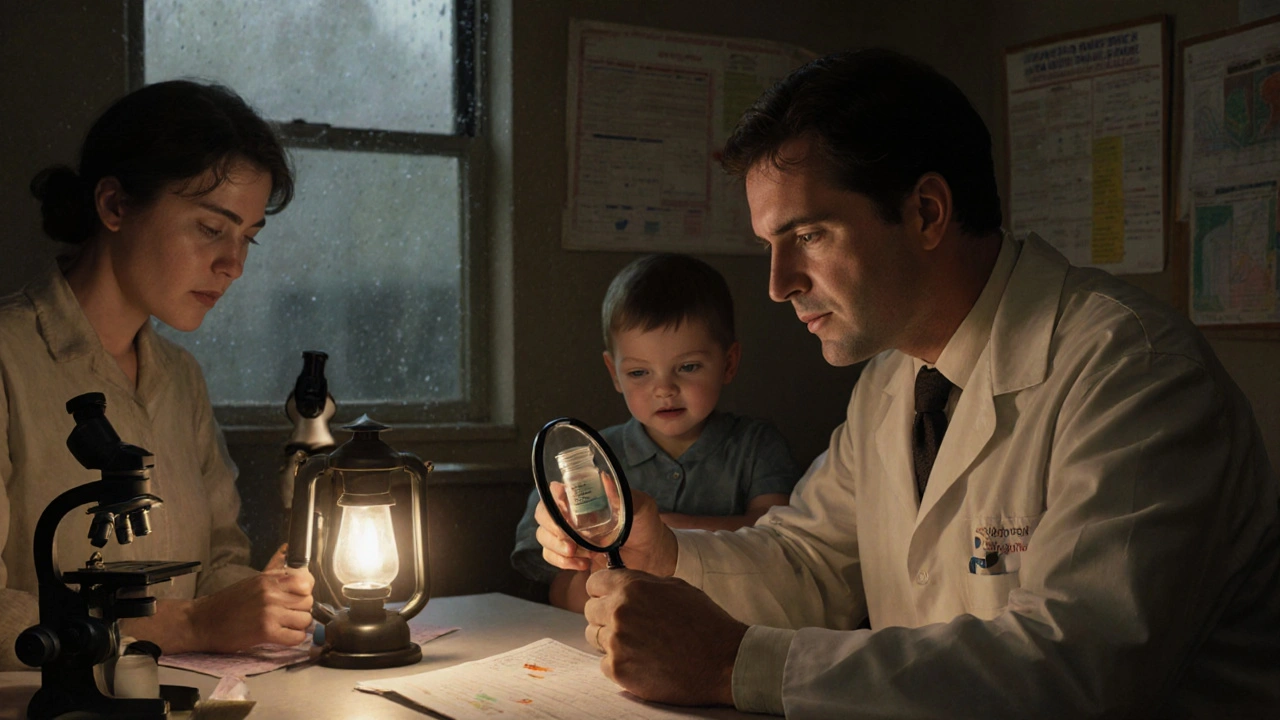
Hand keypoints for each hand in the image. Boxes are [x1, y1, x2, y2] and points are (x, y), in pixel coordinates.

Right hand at [189, 562, 314, 651]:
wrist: (201, 622)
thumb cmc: (226, 603)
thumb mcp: (252, 581)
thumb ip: (273, 570)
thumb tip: (286, 548)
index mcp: (268, 579)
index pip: (306, 582)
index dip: (305, 593)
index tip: (298, 599)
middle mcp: (271, 593)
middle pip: (308, 602)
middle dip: (301, 610)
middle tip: (289, 615)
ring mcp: (269, 612)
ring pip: (305, 619)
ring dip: (298, 626)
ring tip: (285, 626)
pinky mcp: (266, 632)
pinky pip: (296, 637)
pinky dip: (293, 639)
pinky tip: (283, 637)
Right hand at [535, 489, 677, 575]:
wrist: (651, 555)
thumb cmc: (646, 524)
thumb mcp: (640, 506)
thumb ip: (623, 494)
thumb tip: (604, 478)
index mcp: (584, 497)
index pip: (554, 491)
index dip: (551, 499)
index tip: (562, 508)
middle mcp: (571, 513)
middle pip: (543, 515)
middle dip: (550, 528)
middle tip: (569, 540)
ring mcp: (569, 535)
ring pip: (544, 538)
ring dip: (555, 547)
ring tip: (577, 553)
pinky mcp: (571, 556)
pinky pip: (553, 557)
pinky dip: (562, 562)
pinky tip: (583, 564)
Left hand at [584, 569, 745, 705]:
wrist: (723, 661)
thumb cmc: (705, 622)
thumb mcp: (676, 587)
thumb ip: (643, 582)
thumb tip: (621, 582)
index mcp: (632, 587)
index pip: (594, 583)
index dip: (602, 591)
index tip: (609, 598)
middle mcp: (619, 612)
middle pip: (590, 611)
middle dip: (606, 616)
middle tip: (630, 625)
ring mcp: (617, 643)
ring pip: (595, 637)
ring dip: (611, 640)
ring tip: (639, 644)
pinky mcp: (619, 671)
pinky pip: (604, 663)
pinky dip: (620, 663)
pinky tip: (643, 661)